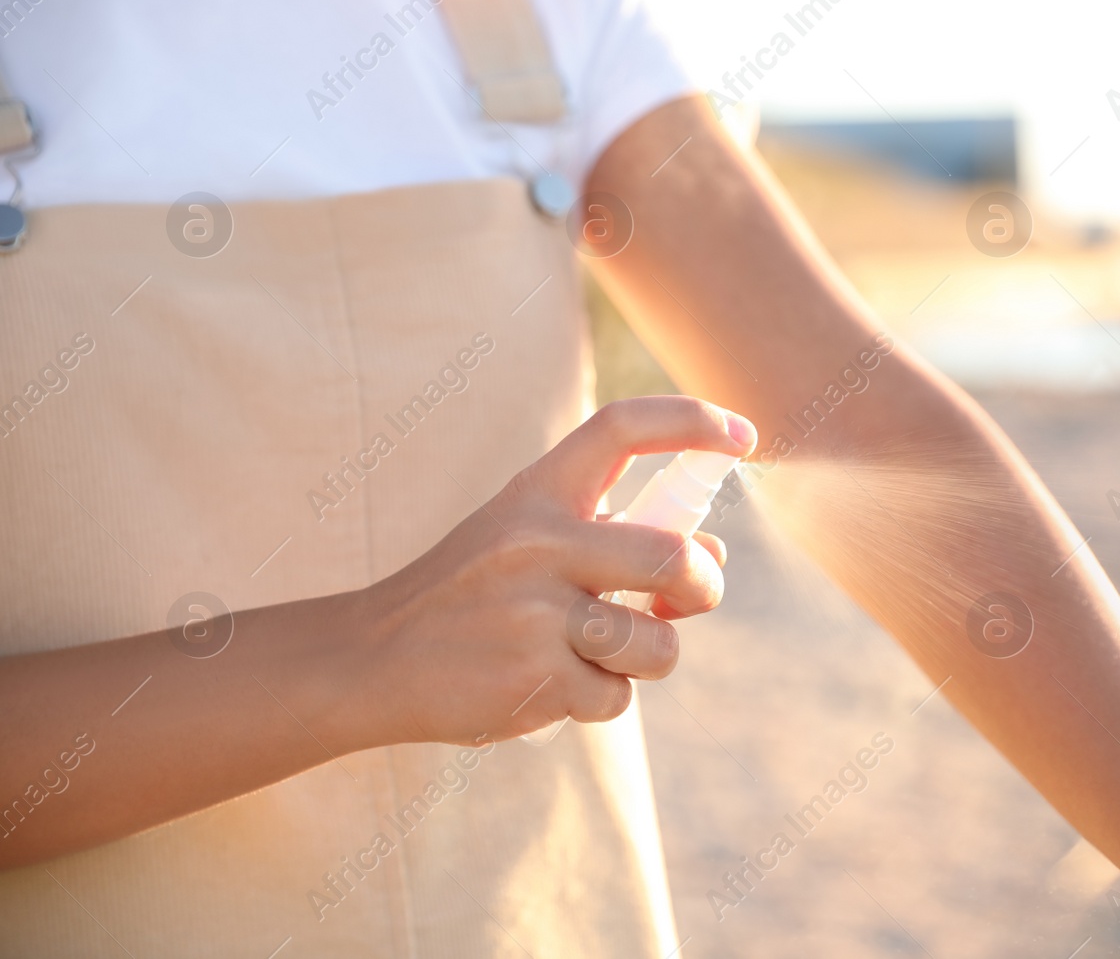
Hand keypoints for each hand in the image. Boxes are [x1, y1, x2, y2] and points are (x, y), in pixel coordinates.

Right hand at [347, 396, 756, 746]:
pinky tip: (553, 686)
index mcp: (537, 493)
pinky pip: (614, 696)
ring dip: (647, 660)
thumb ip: (617, 540)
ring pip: (655, 645)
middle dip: (703, 587)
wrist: (373, 659)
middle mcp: (537, 542)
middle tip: (691, 599)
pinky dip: (599, 700)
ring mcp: (533, 613)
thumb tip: (716, 554)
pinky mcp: (532, 679)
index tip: (744, 437)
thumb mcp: (529, 542)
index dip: (692, 421)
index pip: (621, 429)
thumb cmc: (470, 595)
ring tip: (599, 654)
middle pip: (673, 557)